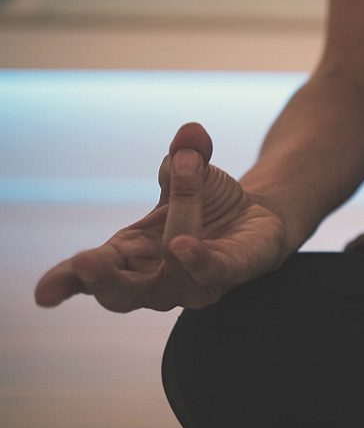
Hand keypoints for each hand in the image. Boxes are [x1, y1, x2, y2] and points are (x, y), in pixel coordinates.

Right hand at [34, 123, 288, 312]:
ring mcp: (194, 283)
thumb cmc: (206, 202)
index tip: (43, 294)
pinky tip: (185, 245)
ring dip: (175, 225)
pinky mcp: (232, 274)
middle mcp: (157, 278)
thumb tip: (191, 132)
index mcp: (130, 254)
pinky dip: (198, 260)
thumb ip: (186, 154)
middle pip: (122, 295)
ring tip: (182, 187)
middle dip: (103, 280)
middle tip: (85, 261)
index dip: (66, 282)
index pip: (89, 275)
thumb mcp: (189, 170)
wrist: (255, 216)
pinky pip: (213, 272)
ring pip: (174, 272)